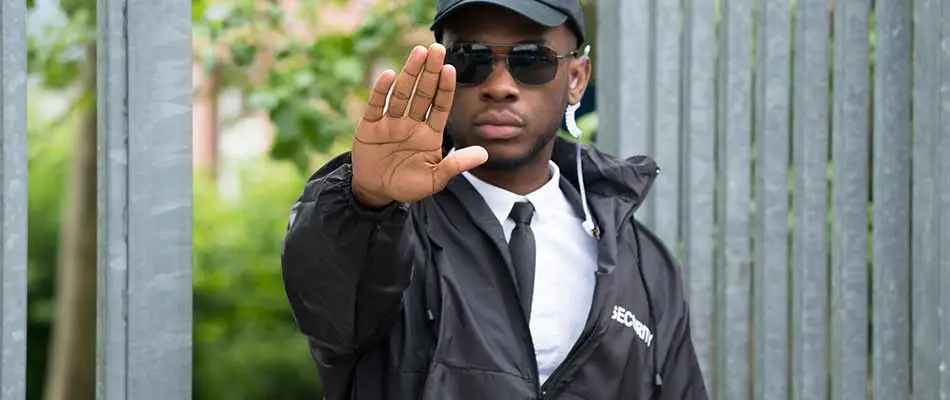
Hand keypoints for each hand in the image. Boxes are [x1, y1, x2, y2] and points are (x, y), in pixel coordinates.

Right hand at [351, 44, 487, 206]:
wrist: (376, 192)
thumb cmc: (408, 185)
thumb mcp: (434, 179)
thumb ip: (456, 165)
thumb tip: (484, 154)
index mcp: (429, 133)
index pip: (440, 106)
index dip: (445, 88)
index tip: (452, 69)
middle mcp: (411, 123)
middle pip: (422, 93)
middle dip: (430, 72)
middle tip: (437, 49)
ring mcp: (391, 122)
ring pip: (402, 94)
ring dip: (410, 73)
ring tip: (419, 53)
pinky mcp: (370, 126)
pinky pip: (377, 106)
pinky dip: (381, 91)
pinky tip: (389, 75)